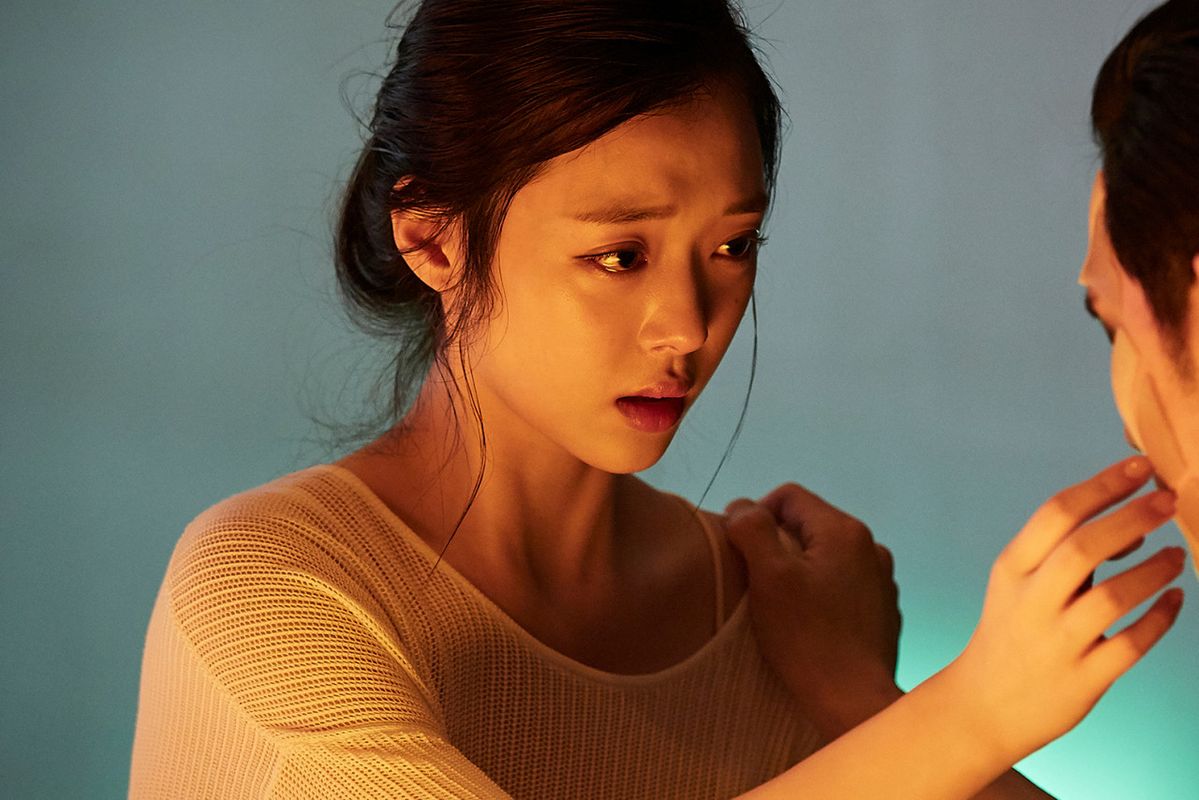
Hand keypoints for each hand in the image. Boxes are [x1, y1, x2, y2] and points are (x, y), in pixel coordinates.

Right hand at [724, 483, 902, 738]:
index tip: (744, 555)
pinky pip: (843, 585)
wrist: (854, 701)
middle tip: (759, 584)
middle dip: (778, 546)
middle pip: (808, 525)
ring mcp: (882, 580)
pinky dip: (822, 594)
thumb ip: (751, 530)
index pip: (788, 497)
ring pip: (826, 556)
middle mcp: (871, 547)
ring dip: (801, 571)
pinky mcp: (883, 610)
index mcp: (844, 531)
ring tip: (784, 607)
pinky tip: (811, 624)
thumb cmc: (807, 637)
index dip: (756, 516)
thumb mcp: (769, 577)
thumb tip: (742, 507)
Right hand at [944, 456, 1184, 765]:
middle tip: (1169, 501)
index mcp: (1013, 569)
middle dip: (1133, 517)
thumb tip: (1133, 524)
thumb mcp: (1018, 585)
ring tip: (1177, 555)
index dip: (1104, 485)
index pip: (1057, 513)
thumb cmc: (1011, 632)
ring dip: (1153, 571)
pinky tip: (1175, 601)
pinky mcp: (1081, 679)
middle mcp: (1031, 602)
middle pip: (1084, 547)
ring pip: (1112, 597)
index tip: (1141, 467)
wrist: (984, 704)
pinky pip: (1131, 644)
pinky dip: (1159, 619)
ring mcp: (1056, 643)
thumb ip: (1064, 553)